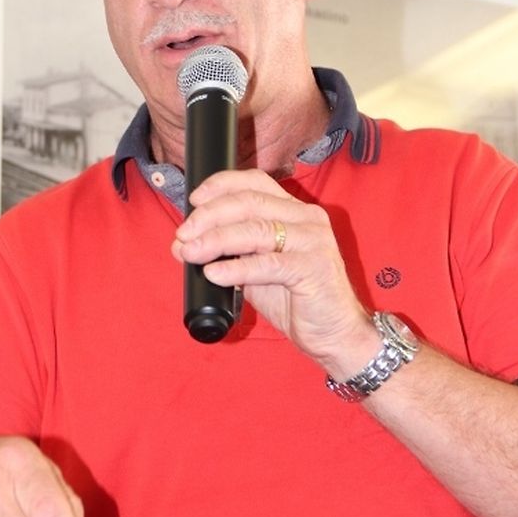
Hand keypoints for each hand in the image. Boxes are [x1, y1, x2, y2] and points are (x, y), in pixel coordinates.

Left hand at [171, 169, 375, 372]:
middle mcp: (306, 218)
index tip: (193, 201)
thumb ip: (226, 253)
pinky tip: (215, 274)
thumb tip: (183, 244)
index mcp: (293, 210)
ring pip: (255, 229)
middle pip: (249, 203)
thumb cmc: (296, 298)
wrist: (334, 333)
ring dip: (216, 240)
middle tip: (184, 234)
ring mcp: (312, 241)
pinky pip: (267, 263)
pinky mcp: (313, 268)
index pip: (255, 183)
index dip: (221, 185)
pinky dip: (236, 268)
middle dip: (209, 216)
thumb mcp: (255, 269)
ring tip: (190, 253)